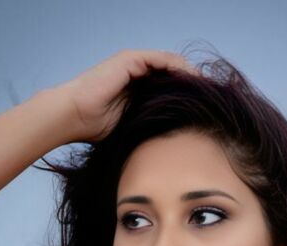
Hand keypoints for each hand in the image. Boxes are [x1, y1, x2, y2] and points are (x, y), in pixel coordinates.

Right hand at [56, 49, 199, 142]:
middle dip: (193, 84)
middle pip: (173, 73)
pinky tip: (192, 80)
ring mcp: (134, 63)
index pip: (169, 85)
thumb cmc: (95, 128)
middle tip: (213, 97)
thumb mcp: (131, 128)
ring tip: (207, 88)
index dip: (187, 94)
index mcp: (137, 87)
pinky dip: (179, 68)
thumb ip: (149, 126)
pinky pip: (162, 60)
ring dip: (190, 75)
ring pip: (171, 64)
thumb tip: (172, 143)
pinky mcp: (131, 60)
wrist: (74, 117)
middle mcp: (137, 72)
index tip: (205, 107)